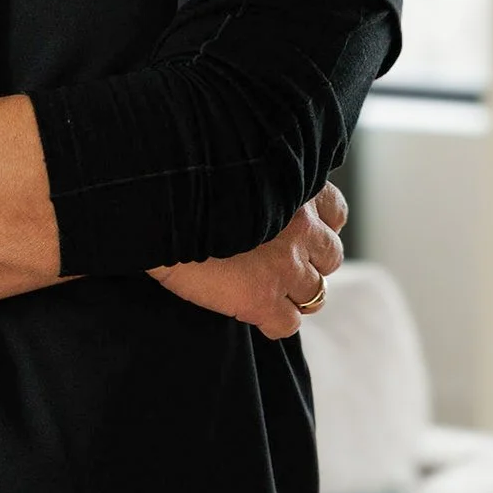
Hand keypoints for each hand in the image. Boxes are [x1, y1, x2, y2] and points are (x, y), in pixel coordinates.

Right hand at [147, 182, 346, 340]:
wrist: (158, 207)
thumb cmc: (185, 181)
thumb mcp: (234, 167)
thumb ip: (260, 184)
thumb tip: (258, 196)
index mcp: (296, 188)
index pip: (335, 213)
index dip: (317, 227)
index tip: (297, 233)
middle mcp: (301, 227)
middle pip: (330, 256)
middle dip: (308, 263)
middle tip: (277, 265)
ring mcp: (286, 266)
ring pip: (315, 294)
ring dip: (294, 294)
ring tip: (264, 291)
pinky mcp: (263, 299)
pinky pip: (288, 325)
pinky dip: (273, 322)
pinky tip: (251, 312)